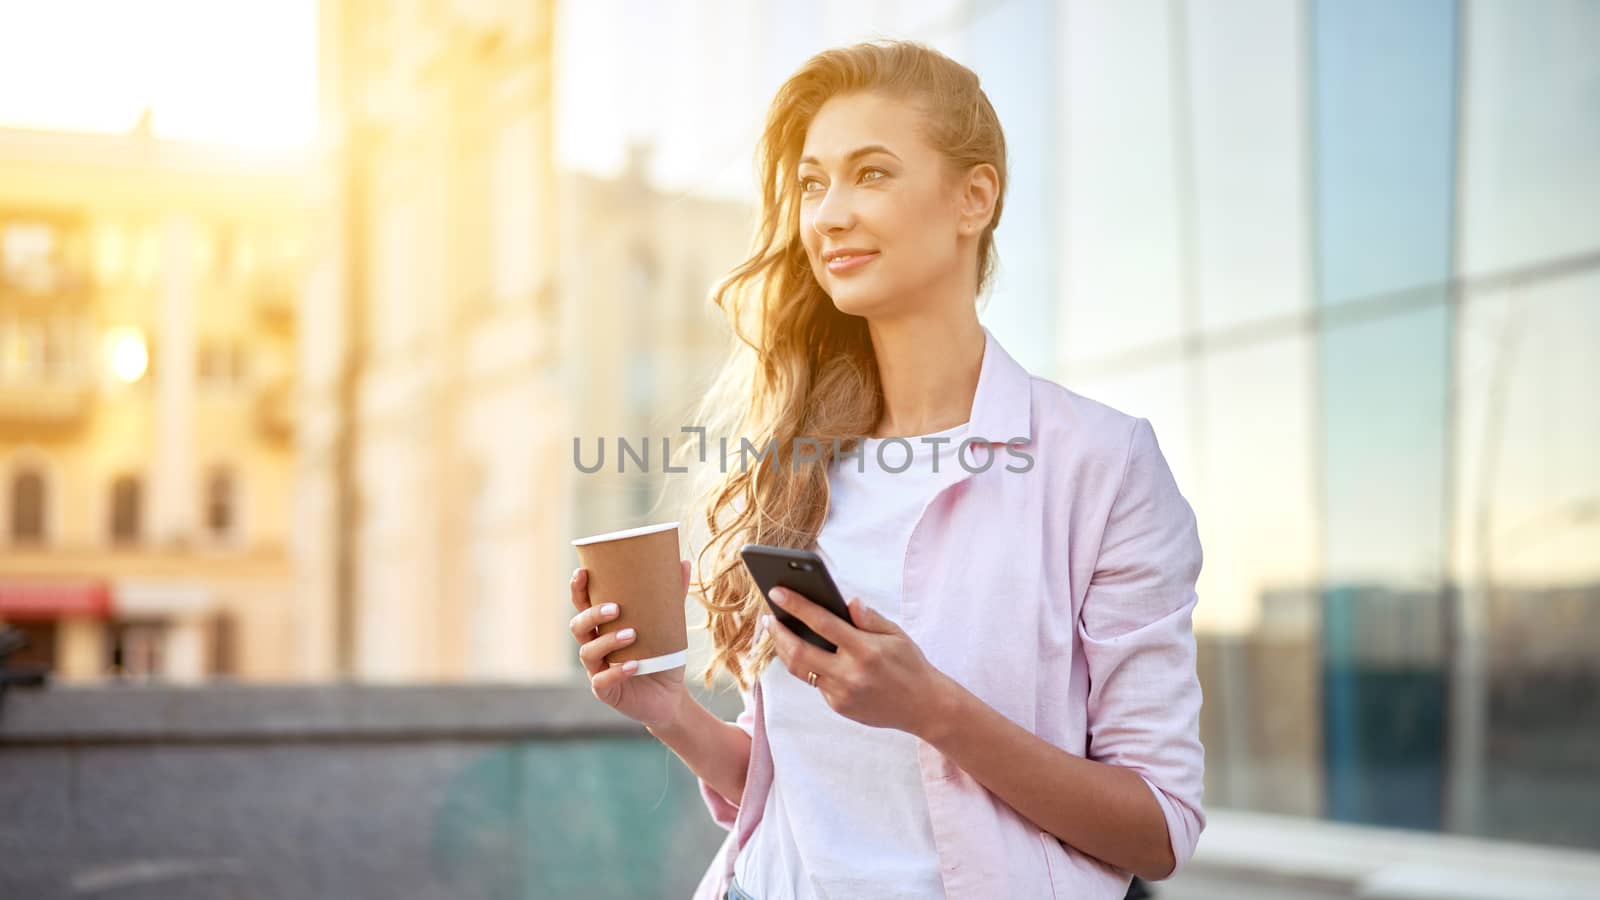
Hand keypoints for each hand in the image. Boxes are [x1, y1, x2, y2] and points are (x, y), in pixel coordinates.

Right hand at [569, 559, 691, 728]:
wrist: (671, 697)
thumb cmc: (663, 657)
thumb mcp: (670, 625)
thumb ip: (673, 596)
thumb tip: (684, 562)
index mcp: (603, 627)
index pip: (582, 605)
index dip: (578, 590)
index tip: (583, 573)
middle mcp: (595, 647)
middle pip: (578, 626)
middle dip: (592, 615)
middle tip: (616, 609)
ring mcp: (597, 670)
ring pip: (587, 652)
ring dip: (607, 641)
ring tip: (631, 635)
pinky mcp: (606, 692)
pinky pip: (602, 681)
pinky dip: (616, 672)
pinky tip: (633, 665)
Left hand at [764, 586, 950, 735]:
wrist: (925, 707)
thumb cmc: (910, 664)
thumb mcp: (896, 634)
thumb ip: (869, 618)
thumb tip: (848, 601)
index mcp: (865, 650)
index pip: (822, 623)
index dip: (796, 606)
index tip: (776, 592)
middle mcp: (850, 674)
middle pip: (798, 652)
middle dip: (777, 633)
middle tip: (767, 618)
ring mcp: (842, 694)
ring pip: (800, 670)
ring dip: (784, 650)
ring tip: (778, 633)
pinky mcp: (839, 707)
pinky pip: (815, 683)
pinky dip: (808, 666)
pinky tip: (804, 652)